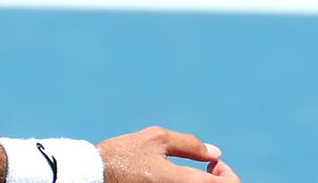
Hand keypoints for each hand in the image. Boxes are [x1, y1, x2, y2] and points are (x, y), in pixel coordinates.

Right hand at [97, 126, 239, 180]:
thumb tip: (215, 153)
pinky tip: (175, 179)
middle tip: (208, 167)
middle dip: (217, 180)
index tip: (213, 163)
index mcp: (182, 182)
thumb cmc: (122, 156)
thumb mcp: (158, 139)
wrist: (90, 176)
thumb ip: (191, 145)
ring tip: (194, 172)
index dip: (228, 174)